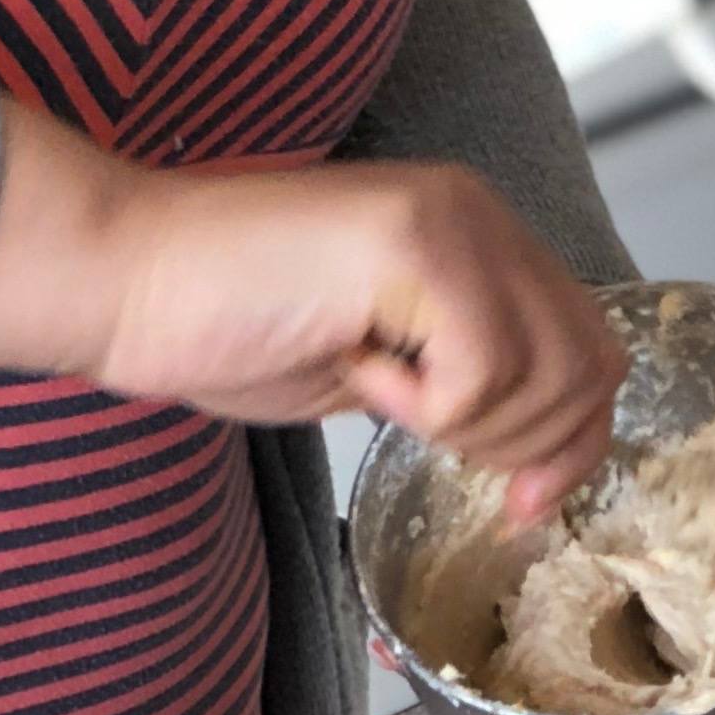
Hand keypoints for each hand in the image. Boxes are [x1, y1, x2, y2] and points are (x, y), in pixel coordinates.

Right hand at [0, 117, 624, 522]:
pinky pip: (475, 372)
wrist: (124, 277)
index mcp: (475, 231)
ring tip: (372, 383)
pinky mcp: (413, 242)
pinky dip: (418, 403)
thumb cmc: (224, 323)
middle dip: (528, 448)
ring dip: (459, 422)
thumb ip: (464, 380)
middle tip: (432, 443)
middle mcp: (478, 210)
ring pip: (538, 378)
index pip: (590, 348)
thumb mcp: (378, 363)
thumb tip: (545, 456)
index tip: (518, 504)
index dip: (570, 442)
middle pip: (589, 367)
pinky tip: (350, 361)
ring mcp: (450, 217)